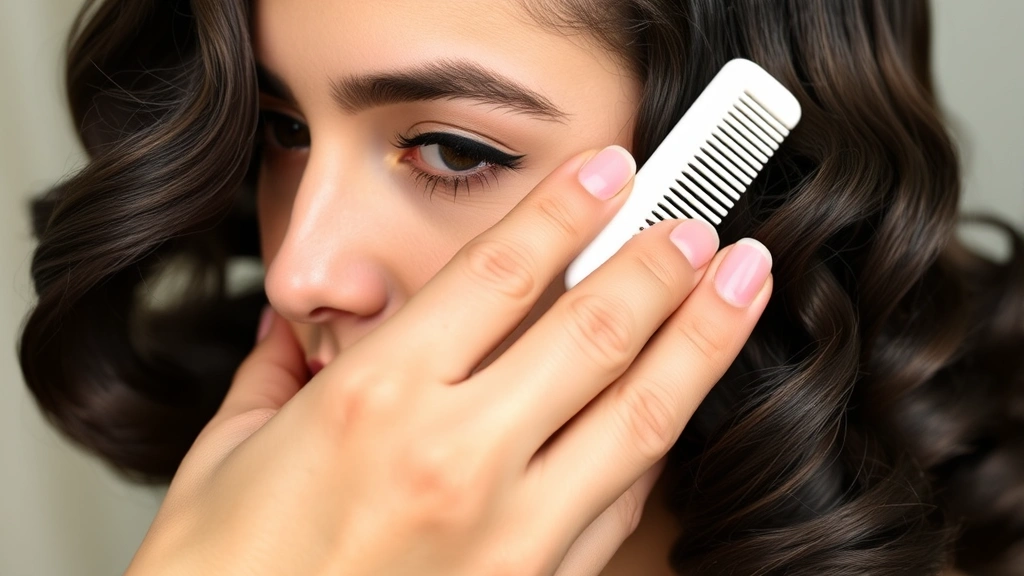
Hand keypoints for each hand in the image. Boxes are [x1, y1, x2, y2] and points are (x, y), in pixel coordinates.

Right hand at [126, 146, 771, 575]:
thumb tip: (300, 328)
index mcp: (376, 398)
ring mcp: (512, 533)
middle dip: (661, 263)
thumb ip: (280, 372)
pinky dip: (653, 445)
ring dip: (701, 339)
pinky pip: (622, 503)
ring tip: (742, 288)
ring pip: (640, 414)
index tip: (611, 171)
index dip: (569, 207)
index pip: (503, 270)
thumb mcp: (230, 453)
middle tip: (698, 225)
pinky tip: (673, 403)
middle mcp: (456, 456)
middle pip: (596, 330)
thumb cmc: (223, 575)